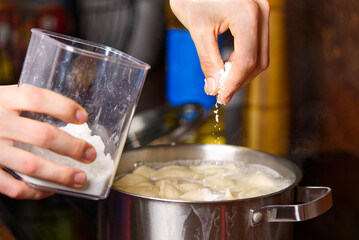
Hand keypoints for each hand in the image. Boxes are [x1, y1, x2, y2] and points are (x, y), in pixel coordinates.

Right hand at [0, 85, 95, 199]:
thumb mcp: (2, 98)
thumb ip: (25, 102)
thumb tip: (70, 114)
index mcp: (2, 99)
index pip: (37, 98)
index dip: (63, 107)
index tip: (83, 117)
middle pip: (42, 135)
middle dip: (72, 147)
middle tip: (90, 154)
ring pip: (31, 165)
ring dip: (61, 175)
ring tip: (81, 178)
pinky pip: (12, 187)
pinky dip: (34, 192)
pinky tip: (49, 190)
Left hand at [170, 0, 269, 104]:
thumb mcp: (198, 30)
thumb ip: (208, 61)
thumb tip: (214, 88)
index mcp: (247, 15)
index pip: (247, 61)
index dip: (234, 84)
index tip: (222, 98)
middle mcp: (262, 12)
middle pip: (259, 60)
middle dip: (239, 80)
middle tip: (220, 91)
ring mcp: (264, 12)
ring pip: (262, 55)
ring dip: (242, 71)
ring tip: (221, 77)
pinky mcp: (259, 14)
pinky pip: (258, 45)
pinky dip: (244, 59)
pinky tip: (228, 64)